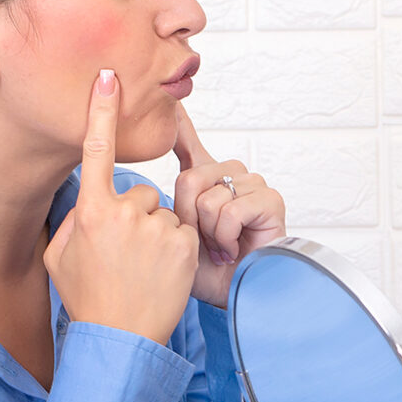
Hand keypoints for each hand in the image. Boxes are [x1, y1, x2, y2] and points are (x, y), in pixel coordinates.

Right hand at [45, 70, 198, 345]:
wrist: (121, 339)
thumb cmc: (87, 299)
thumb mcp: (59, 257)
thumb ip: (71, 220)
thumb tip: (87, 199)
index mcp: (90, 211)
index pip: (96, 151)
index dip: (101, 112)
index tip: (108, 78)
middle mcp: (124, 212)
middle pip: (139, 193)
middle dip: (136, 217)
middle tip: (126, 256)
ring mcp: (157, 226)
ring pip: (162, 215)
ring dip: (157, 236)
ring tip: (144, 270)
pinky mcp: (184, 243)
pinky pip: (182, 231)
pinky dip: (175, 249)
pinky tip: (161, 274)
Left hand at [172, 106, 286, 307]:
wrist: (236, 298)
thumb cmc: (206, 274)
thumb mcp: (171, 236)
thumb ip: (158, 206)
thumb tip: (131, 185)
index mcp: (206, 182)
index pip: (188, 144)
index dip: (179, 124)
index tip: (170, 103)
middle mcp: (231, 177)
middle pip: (190, 178)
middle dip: (188, 218)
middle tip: (202, 243)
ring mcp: (253, 186)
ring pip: (210, 195)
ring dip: (209, 232)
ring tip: (220, 249)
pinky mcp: (270, 200)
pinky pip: (231, 208)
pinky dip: (227, 236)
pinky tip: (234, 250)